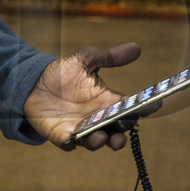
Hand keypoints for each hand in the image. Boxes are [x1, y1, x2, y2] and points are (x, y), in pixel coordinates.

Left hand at [24, 42, 141, 149]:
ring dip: (98, 142)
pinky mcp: (60, 133)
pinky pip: (66, 142)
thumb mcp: (87, 60)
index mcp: (107, 101)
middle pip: (114, 133)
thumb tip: (136, 47)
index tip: (154, 105)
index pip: (130, 109)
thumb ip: (110, 57)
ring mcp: (79, 128)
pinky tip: (69, 138)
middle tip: (120, 138)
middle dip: (119, 139)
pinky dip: (69, 142)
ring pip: (93, 142)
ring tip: (100, 137)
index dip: (144, 109)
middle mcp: (97, 118)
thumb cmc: (65, 73)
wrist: (35, 82)